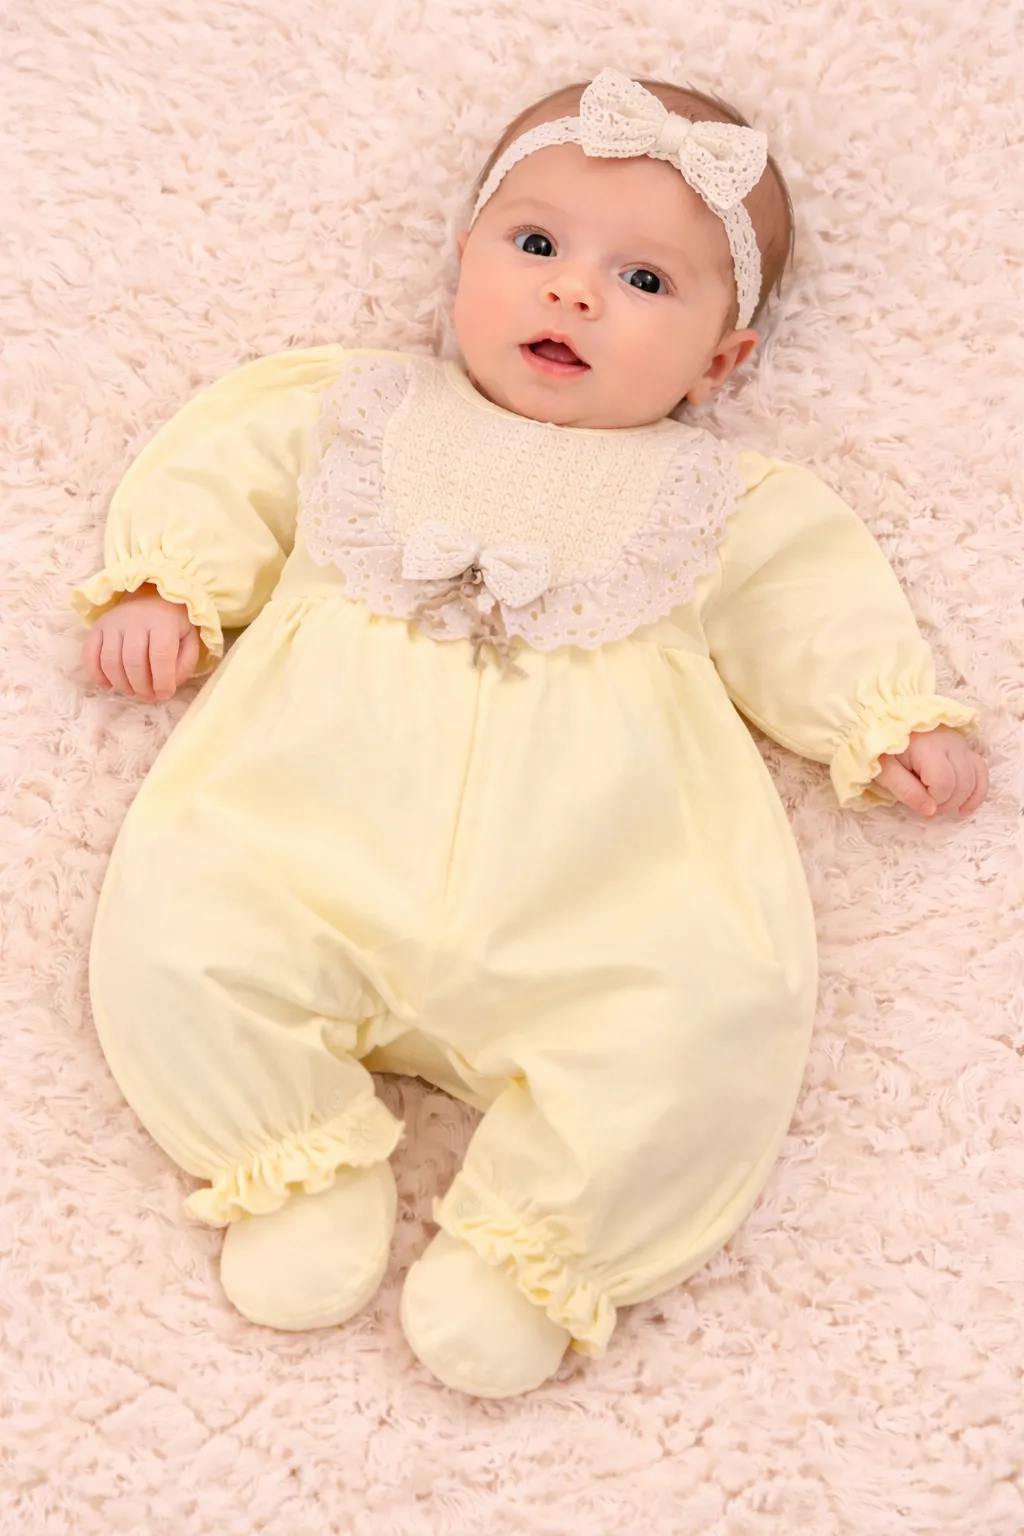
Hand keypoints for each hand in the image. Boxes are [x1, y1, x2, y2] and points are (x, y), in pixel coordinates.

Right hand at [83, 584, 200, 701]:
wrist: (152, 598)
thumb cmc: (173, 625)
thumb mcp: (189, 641)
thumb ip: (184, 665)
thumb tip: (166, 687)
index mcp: (163, 622)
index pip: (160, 656)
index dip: (162, 681)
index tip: (164, 695)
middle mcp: (135, 619)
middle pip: (133, 661)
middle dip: (141, 687)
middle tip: (148, 697)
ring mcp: (113, 622)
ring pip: (110, 660)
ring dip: (121, 684)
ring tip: (132, 692)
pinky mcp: (97, 627)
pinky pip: (89, 654)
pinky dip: (96, 675)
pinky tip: (107, 686)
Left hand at [875, 726, 987, 818]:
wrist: (886, 725)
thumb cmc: (883, 749)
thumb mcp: (885, 771)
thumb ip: (906, 791)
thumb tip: (931, 811)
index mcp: (928, 748)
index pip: (944, 783)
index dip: (935, 800)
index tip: (919, 803)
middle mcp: (950, 744)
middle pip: (962, 782)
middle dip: (947, 803)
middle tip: (927, 810)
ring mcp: (960, 745)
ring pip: (975, 778)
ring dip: (961, 799)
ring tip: (941, 809)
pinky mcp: (964, 748)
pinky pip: (981, 770)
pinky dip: (977, 791)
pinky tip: (965, 808)